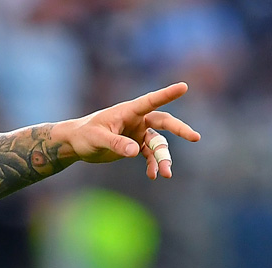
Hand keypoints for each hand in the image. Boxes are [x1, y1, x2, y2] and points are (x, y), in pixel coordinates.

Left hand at [53, 82, 201, 178]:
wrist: (76, 144)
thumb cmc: (84, 135)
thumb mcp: (97, 139)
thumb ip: (116, 143)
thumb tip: (136, 152)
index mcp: (128, 111)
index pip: (151, 101)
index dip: (167, 94)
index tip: (184, 86)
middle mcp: (137, 120)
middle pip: (164, 123)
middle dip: (180, 130)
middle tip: (195, 137)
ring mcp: (137, 133)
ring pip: (158, 144)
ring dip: (163, 158)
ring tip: (166, 174)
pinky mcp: (134, 146)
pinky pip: (149, 155)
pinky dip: (153, 165)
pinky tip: (153, 176)